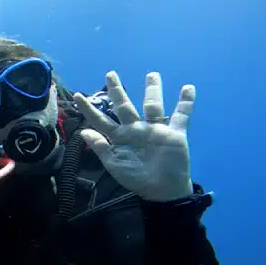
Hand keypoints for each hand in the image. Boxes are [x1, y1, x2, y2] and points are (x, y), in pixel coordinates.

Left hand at [73, 71, 194, 201]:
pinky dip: (186, 102)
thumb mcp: (114, 165)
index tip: (77, 96)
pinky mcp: (174, 133)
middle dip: (117, 90)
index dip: (89, 109)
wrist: (162, 191)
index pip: (101, 120)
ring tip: (152, 75)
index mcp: (120, 137)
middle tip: (110, 74)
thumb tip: (82, 131)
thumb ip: (100, 147)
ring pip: (152, 105)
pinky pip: (181, 116)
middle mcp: (136, 129)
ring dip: (153, 90)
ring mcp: (155, 129)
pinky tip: (188, 88)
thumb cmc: (136, 179)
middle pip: (124, 106)